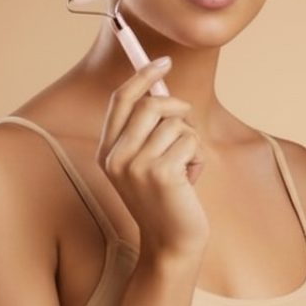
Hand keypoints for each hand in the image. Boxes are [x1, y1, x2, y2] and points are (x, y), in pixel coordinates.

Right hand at [97, 57, 207, 256]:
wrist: (171, 244)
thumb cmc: (167, 200)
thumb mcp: (148, 163)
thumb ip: (149, 131)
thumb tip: (161, 89)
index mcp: (107, 151)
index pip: (121, 99)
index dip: (143, 75)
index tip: (164, 61)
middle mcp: (115, 156)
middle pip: (150, 104)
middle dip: (178, 109)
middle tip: (188, 127)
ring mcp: (136, 165)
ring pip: (176, 124)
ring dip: (191, 141)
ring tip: (186, 166)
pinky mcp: (161, 173)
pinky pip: (190, 141)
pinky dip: (198, 157)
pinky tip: (191, 179)